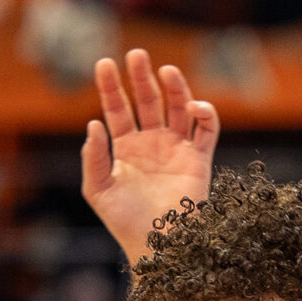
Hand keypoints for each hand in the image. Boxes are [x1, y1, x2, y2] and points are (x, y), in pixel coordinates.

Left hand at [81, 49, 219, 257]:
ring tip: (165, 70)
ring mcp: (177, 149)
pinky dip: (205, 113)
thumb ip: (94, 157)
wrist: (159, 246)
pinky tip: (193, 106)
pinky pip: (207, 129)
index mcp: (127, 148)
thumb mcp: (98, 190)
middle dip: (141, 77)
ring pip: (178, 107)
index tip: (104, 63)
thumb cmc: (125, 222)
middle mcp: (152, 144)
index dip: (111, 86)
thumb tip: (94, 123)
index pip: (118, 109)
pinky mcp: (200, 159)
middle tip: (136, 54)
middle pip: (147, 100)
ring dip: (174, 86)